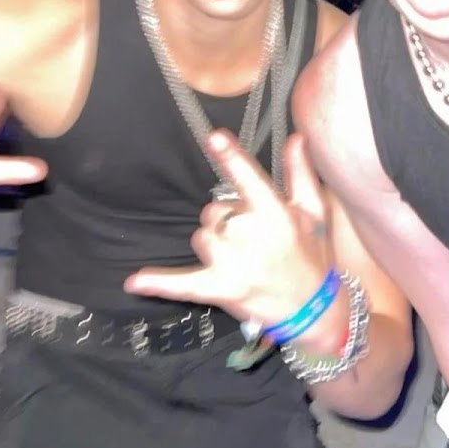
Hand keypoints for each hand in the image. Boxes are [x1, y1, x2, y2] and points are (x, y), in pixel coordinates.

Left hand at [125, 130, 336, 329]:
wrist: (312, 310)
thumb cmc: (311, 254)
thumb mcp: (313, 212)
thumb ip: (300, 173)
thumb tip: (295, 138)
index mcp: (277, 216)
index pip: (250, 181)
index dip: (231, 158)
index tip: (215, 137)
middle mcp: (254, 239)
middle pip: (217, 210)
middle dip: (229, 217)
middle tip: (253, 235)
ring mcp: (235, 266)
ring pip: (202, 236)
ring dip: (215, 242)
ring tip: (241, 257)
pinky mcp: (220, 290)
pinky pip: (183, 284)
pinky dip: (160, 283)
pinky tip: (135, 282)